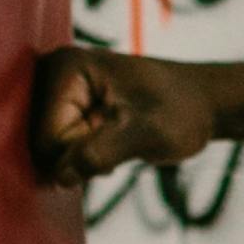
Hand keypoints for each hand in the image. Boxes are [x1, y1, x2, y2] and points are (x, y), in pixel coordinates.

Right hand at [31, 45, 213, 185]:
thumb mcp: (147, 133)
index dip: (78, 156)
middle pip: (42, 143)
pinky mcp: (64, 106)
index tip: (117, 145)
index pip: (46, 136)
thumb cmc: (181, 111)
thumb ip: (102, 152)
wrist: (202, 103)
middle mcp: (51, 73)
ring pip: (49, 151)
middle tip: (117, 145)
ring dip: (82, 159)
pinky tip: (109, 142)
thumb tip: (59, 177)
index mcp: (66, 67)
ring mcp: (56, 90)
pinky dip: (83, 156)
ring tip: (116, 141)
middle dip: (77, 157)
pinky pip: (58, 148)